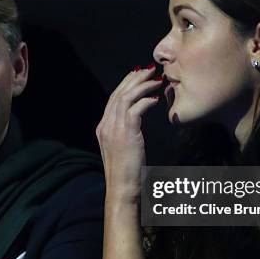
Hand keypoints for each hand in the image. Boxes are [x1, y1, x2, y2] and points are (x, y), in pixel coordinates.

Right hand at [96, 65, 161, 204]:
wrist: (121, 187)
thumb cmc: (126, 172)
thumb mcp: (121, 148)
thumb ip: (125, 132)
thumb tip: (135, 121)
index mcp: (103, 127)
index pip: (114, 98)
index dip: (126, 84)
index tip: (138, 75)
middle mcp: (105, 125)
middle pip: (119, 93)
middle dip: (134, 79)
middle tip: (150, 70)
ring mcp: (113, 128)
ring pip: (126, 97)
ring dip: (142, 86)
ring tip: (156, 80)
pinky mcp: (125, 132)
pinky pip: (136, 108)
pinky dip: (146, 100)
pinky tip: (156, 99)